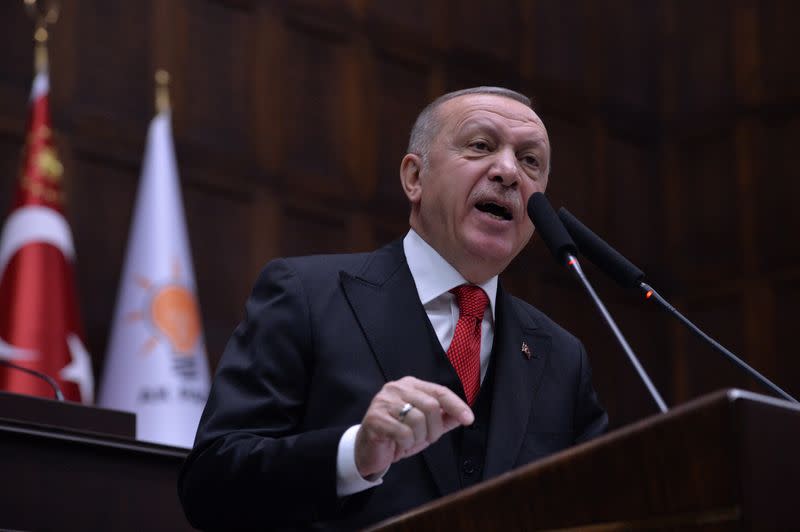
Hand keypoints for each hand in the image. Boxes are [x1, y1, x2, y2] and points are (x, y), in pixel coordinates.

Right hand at [354, 376, 473, 477]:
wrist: (368, 450)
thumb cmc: (398, 435)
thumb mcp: (426, 427)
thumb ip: (444, 419)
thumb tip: (463, 415)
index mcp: (411, 385)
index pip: (439, 391)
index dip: (456, 405)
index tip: (468, 419)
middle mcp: (396, 388)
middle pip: (431, 405)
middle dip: (435, 428)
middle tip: (428, 438)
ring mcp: (384, 402)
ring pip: (417, 419)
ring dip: (419, 437)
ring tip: (410, 441)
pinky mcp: (375, 418)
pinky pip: (403, 432)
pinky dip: (406, 443)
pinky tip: (399, 444)